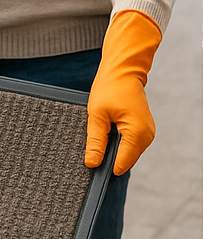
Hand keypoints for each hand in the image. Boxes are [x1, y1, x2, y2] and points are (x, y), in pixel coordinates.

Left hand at [85, 10, 161, 175]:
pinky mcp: (143, 131)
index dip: (105, 167)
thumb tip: (92, 164)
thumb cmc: (110, 88)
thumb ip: (95, 142)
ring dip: (113, 151)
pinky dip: (117, 145)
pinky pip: (129, 146)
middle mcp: (146, 136)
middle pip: (125, 161)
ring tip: (101, 136)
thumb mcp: (96, 116)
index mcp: (136, 133)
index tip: (91, 166)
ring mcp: (147, 134)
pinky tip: (108, 135)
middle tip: (93, 148)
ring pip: (127, 155)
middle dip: (108, 159)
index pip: (121, 163)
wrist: (123, 71)